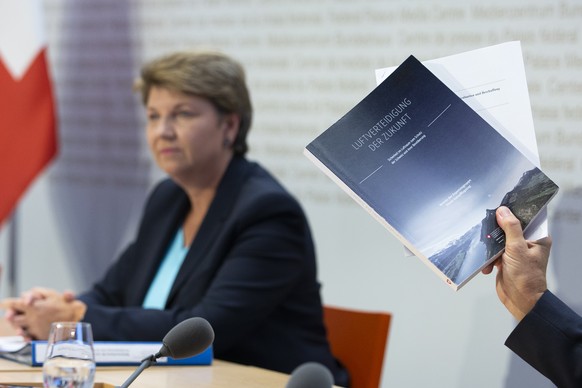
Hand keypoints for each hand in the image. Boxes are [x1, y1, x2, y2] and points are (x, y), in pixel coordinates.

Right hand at [1, 288, 85, 339]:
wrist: (69, 321)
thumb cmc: (66, 308)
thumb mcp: (69, 302)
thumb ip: (68, 297)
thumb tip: (68, 293)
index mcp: (40, 297)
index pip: (31, 295)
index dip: (28, 297)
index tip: (28, 302)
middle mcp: (31, 307)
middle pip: (17, 308)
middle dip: (12, 312)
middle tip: (11, 316)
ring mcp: (29, 319)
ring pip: (18, 322)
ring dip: (17, 327)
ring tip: (20, 332)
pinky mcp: (30, 330)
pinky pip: (25, 334)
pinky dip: (26, 337)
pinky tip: (29, 340)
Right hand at [482, 206, 550, 320]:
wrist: (520, 301)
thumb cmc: (526, 277)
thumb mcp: (517, 248)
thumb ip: (510, 228)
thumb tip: (503, 211)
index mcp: (537, 239)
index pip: (524, 219)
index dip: (511, 214)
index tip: (498, 210)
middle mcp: (527, 244)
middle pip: (508, 230)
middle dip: (496, 234)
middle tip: (488, 234)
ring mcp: (516, 253)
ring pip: (498, 241)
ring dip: (491, 249)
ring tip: (490, 257)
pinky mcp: (506, 261)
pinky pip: (493, 253)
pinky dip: (489, 260)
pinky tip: (489, 267)